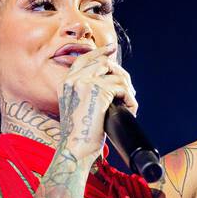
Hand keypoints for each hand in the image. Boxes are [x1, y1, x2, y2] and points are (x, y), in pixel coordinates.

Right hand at [57, 43, 139, 160]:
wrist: (75, 149)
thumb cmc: (80, 136)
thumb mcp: (79, 109)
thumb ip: (87, 93)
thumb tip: (110, 82)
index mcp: (66, 83)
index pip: (84, 58)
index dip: (100, 52)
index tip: (112, 48)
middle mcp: (73, 79)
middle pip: (105, 63)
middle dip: (121, 75)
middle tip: (129, 91)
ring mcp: (84, 82)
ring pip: (116, 75)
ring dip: (128, 90)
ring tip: (129, 105)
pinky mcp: (98, 90)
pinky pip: (122, 88)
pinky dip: (130, 99)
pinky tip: (130, 109)